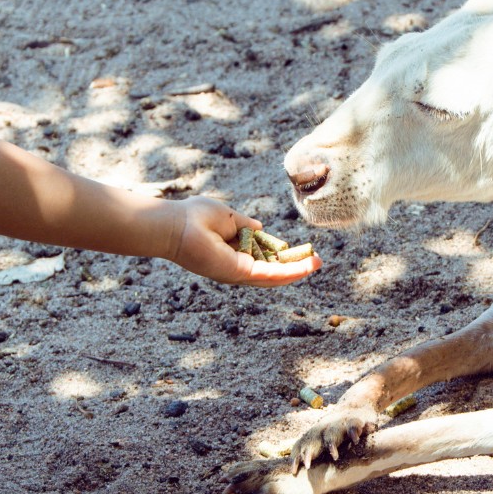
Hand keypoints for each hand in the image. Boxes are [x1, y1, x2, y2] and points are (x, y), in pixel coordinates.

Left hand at [165, 197, 320, 286]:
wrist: (175, 225)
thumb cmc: (193, 217)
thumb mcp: (228, 216)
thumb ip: (244, 224)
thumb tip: (260, 227)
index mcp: (233, 253)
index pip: (263, 259)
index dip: (282, 257)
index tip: (300, 250)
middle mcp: (236, 267)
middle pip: (272, 272)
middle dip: (295, 268)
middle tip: (315, 261)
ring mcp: (237, 272)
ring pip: (273, 277)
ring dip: (297, 272)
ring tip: (316, 264)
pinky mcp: (238, 272)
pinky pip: (268, 274)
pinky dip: (287, 272)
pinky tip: (304, 267)